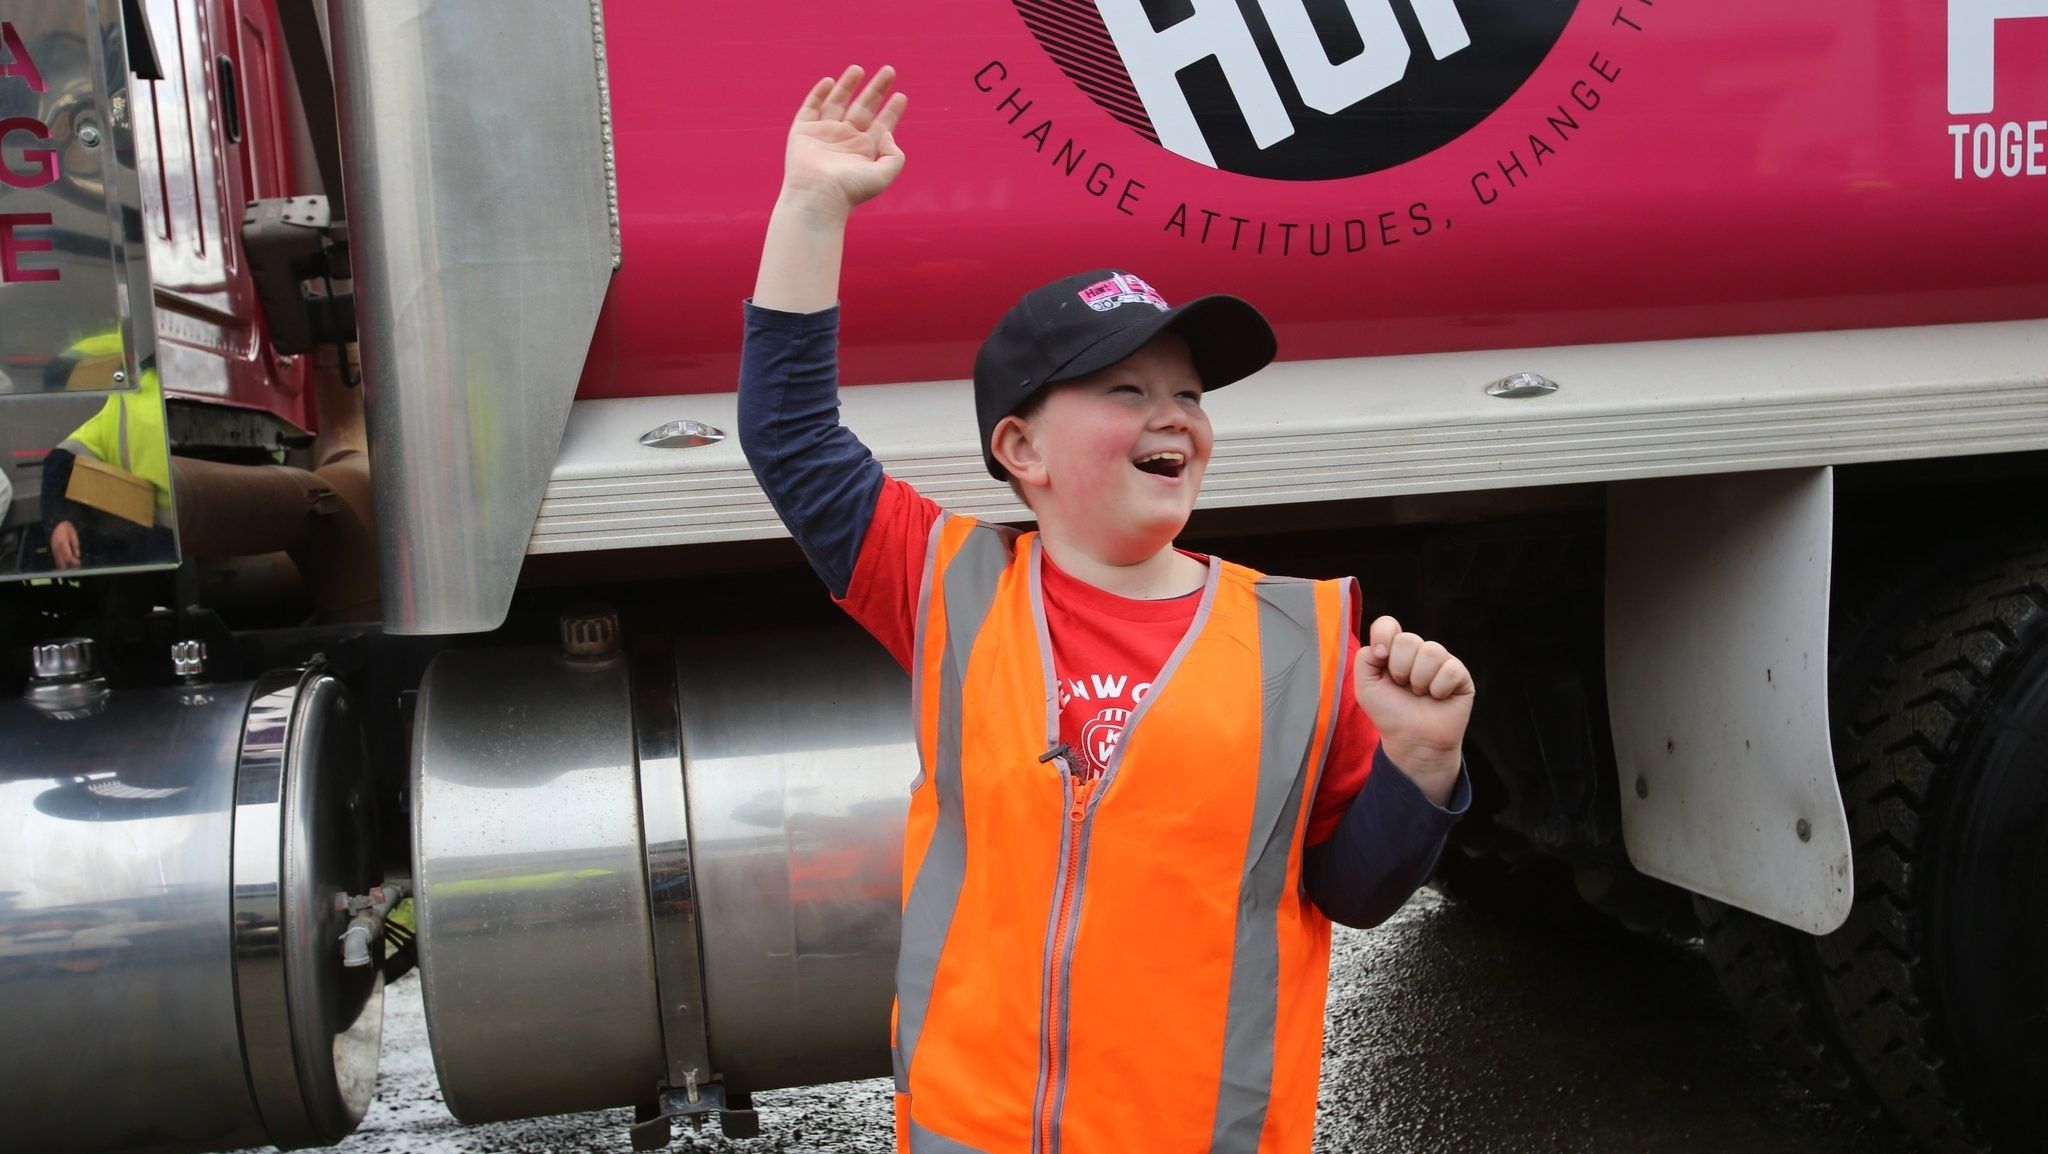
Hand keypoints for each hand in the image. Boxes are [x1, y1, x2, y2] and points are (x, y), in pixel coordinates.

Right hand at [50, 520, 79, 568]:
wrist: (55, 523)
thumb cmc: (66, 528)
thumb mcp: (73, 535)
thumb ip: (75, 546)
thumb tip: (77, 555)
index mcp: (63, 544)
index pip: (68, 557)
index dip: (74, 562)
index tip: (78, 563)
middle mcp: (56, 548)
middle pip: (62, 561)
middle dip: (69, 566)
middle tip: (75, 567)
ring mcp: (53, 549)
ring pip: (57, 561)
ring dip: (64, 565)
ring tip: (71, 566)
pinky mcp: (52, 549)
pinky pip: (55, 558)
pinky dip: (60, 561)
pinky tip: (65, 563)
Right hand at [781, 65, 907, 218]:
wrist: (817, 196)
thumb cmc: (850, 190)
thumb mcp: (883, 175)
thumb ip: (894, 156)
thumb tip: (888, 133)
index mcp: (863, 150)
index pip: (881, 124)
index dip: (892, 110)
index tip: (901, 95)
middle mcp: (845, 140)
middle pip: (863, 107)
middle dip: (876, 90)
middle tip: (890, 71)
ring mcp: (823, 134)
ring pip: (837, 103)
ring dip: (848, 85)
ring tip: (859, 69)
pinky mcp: (803, 131)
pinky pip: (811, 107)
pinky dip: (818, 93)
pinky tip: (829, 81)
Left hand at [1353, 616, 1473, 786]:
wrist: (1412, 741)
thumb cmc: (1389, 713)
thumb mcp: (1365, 687)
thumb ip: (1364, 659)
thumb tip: (1384, 645)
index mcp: (1394, 651)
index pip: (1388, 624)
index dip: (1383, 636)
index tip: (1381, 658)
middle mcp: (1418, 652)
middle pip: (1408, 639)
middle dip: (1400, 667)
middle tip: (1402, 686)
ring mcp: (1441, 662)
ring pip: (1432, 651)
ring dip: (1419, 679)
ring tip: (1419, 694)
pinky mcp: (1460, 675)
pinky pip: (1451, 669)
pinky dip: (1439, 688)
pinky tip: (1437, 698)